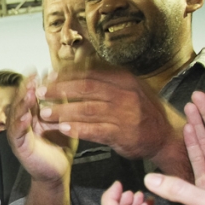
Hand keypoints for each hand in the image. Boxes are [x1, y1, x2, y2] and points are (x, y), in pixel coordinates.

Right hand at [8, 75, 76, 182]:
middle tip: (32, 76)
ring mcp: (18, 133)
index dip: (35, 81)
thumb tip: (67, 82)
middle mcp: (22, 121)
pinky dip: (19, 124)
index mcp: (32, 113)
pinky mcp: (19, 146)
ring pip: (16, 114)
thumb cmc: (60, 145)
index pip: (31, 93)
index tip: (41, 69)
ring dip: (22, 103)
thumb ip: (63, 104)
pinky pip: (16, 133)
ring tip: (28, 92)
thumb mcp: (64, 121)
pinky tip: (26, 116)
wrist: (58, 171)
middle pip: (20, 100)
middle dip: (25, 87)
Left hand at [39, 68, 184, 162]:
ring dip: (63, 111)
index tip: (48, 77)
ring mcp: (125, 115)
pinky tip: (64, 129)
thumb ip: (106, 82)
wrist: (165, 135)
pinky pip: (97, 131)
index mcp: (124, 80)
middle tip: (39, 93)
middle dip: (59, 90)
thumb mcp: (129, 90)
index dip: (66, 75)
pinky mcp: (123, 134)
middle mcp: (125, 94)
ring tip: (45, 113)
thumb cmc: (142, 112)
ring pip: (88, 109)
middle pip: (85, 88)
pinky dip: (79, 129)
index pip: (90, 74)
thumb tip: (78, 69)